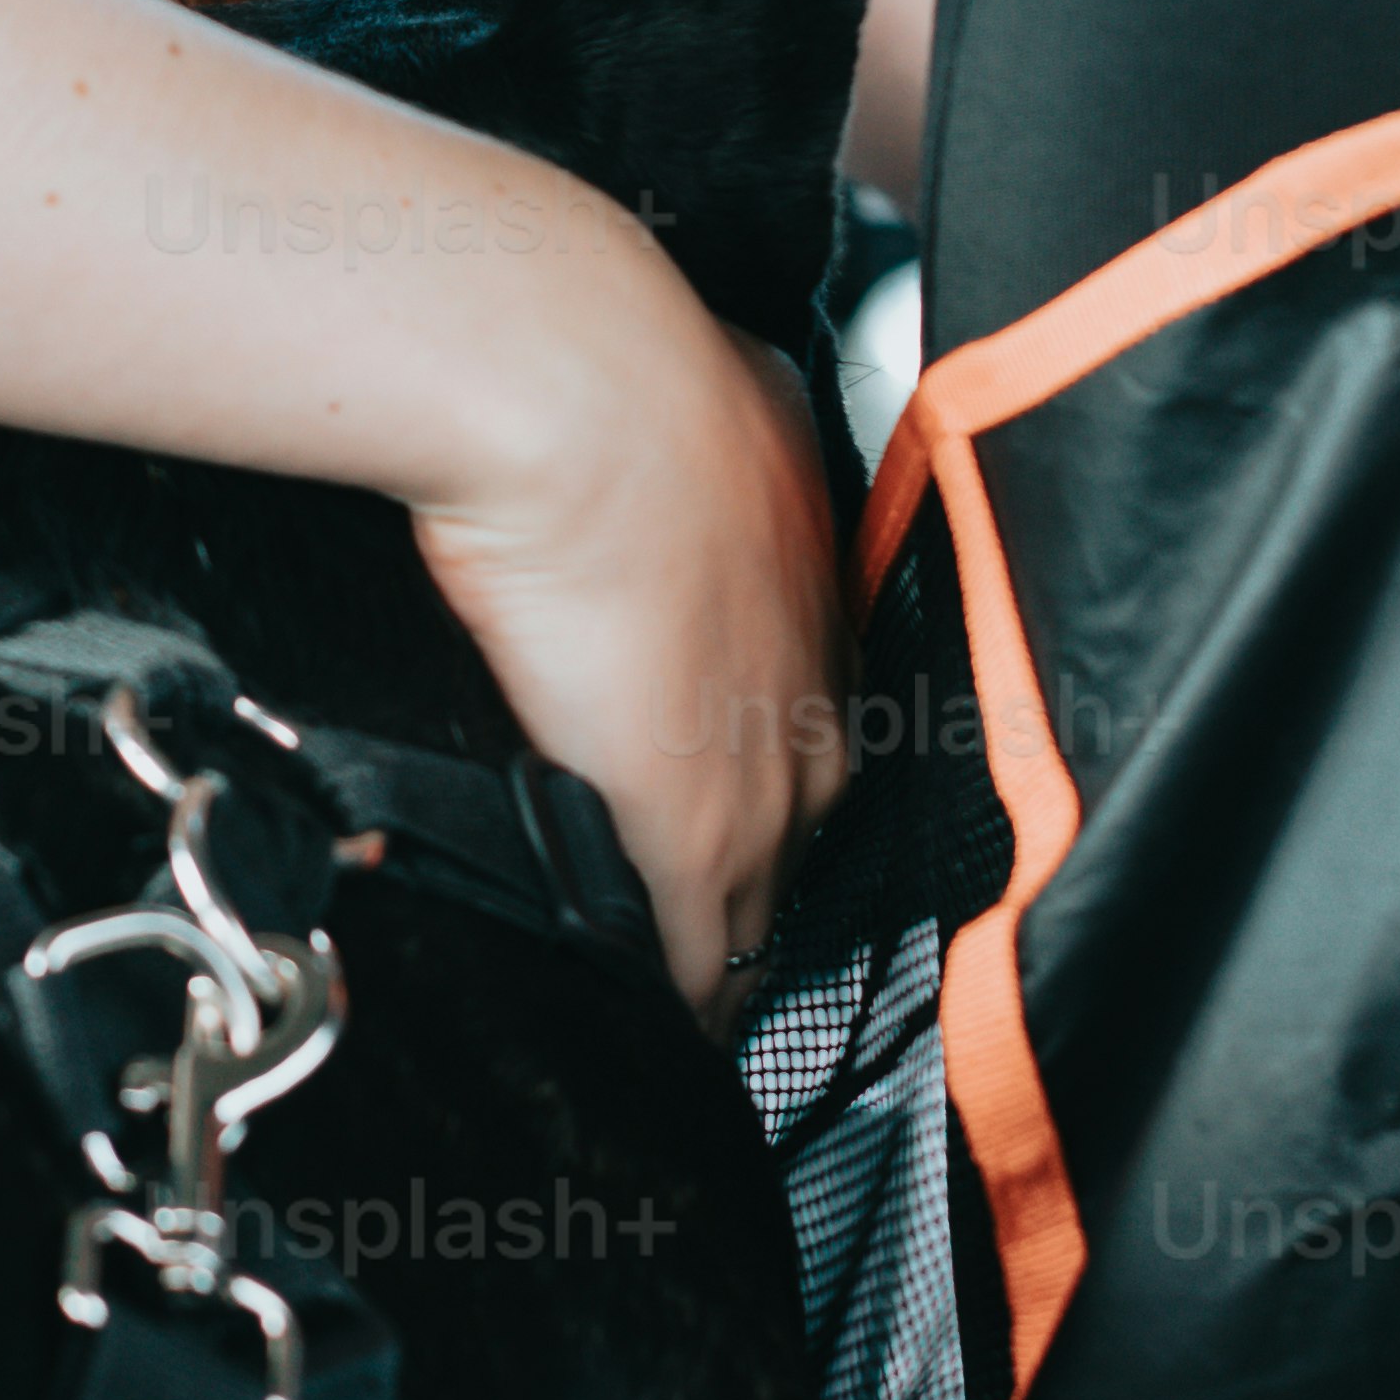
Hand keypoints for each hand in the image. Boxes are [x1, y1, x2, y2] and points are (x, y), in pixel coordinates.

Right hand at [397, 205, 850, 1012]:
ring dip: (731, 946)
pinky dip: (685, 1000)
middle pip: (813, 818)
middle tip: (725, 920)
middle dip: (774, 866)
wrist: (580, 387)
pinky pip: (696, 951)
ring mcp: (762, 766)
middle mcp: (816, 679)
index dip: (779, 755)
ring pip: (763, 897)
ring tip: (696, 997)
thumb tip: (667, 396)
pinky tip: (668, 1037)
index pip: (818, 705)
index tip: (748, 785)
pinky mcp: (688, 830)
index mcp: (819, 577)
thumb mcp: (705, 385)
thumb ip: (710, 426)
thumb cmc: (621, 363)